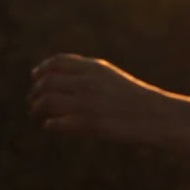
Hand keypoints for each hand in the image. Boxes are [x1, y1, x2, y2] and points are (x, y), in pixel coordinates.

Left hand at [28, 54, 172, 143]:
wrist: (156, 116)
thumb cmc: (133, 98)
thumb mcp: (110, 77)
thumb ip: (86, 73)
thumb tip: (57, 75)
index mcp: (94, 68)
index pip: (56, 62)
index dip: (41, 70)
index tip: (35, 78)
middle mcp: (87, 82)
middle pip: (47, 82)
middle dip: (35, 93)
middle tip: (33, 102)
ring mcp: (87, 103)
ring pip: (47, 102)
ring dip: (37, 109)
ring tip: (38, 116)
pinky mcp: (89, 123)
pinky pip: (56, 123)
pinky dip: (50, 125)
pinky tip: (51, 126)